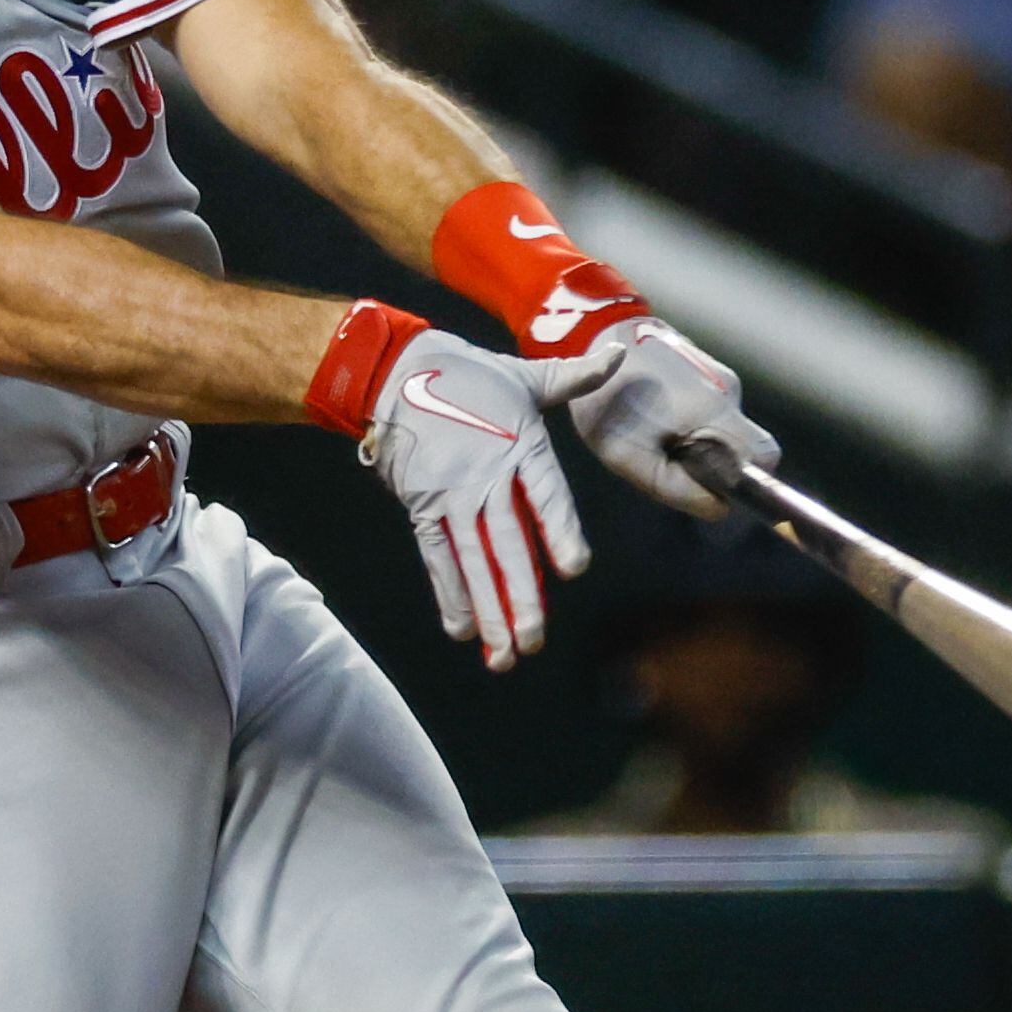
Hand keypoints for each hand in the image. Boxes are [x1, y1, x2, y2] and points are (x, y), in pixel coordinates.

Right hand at [356, 329, 604, 670]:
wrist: (395, 374)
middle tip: (534, 639)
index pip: (545, 496)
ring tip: (503, 654)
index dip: (559, 531)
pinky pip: (437, 558)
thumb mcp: (525, 375)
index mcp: (519, 446)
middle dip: (520, 596)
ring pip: (472, 562)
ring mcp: (450, 497)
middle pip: (506, 544)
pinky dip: (450, 594)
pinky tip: (464, 631)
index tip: (574, 568)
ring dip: (487, 610)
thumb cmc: (469, 374)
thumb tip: (616, 357)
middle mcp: (484, 477)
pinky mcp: (423, 508)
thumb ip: (574, 377)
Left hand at [566, 320, 775, 519]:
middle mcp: (727, 393)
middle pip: (744, 446)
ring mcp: (718, 377)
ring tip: (654, 432)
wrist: (598, 333)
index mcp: (714, 414)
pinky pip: (711, 410)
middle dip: (717, 464)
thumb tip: (720, 508)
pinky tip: (656, 414)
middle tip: (672, 461)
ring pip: (724, 428)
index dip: (749, 480)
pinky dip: (691, 422)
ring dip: (698, 442)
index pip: (765, 457)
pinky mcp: (706, 370)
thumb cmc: (608, 400)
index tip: (715, 485)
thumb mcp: (630, 457)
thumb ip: (676, 488)